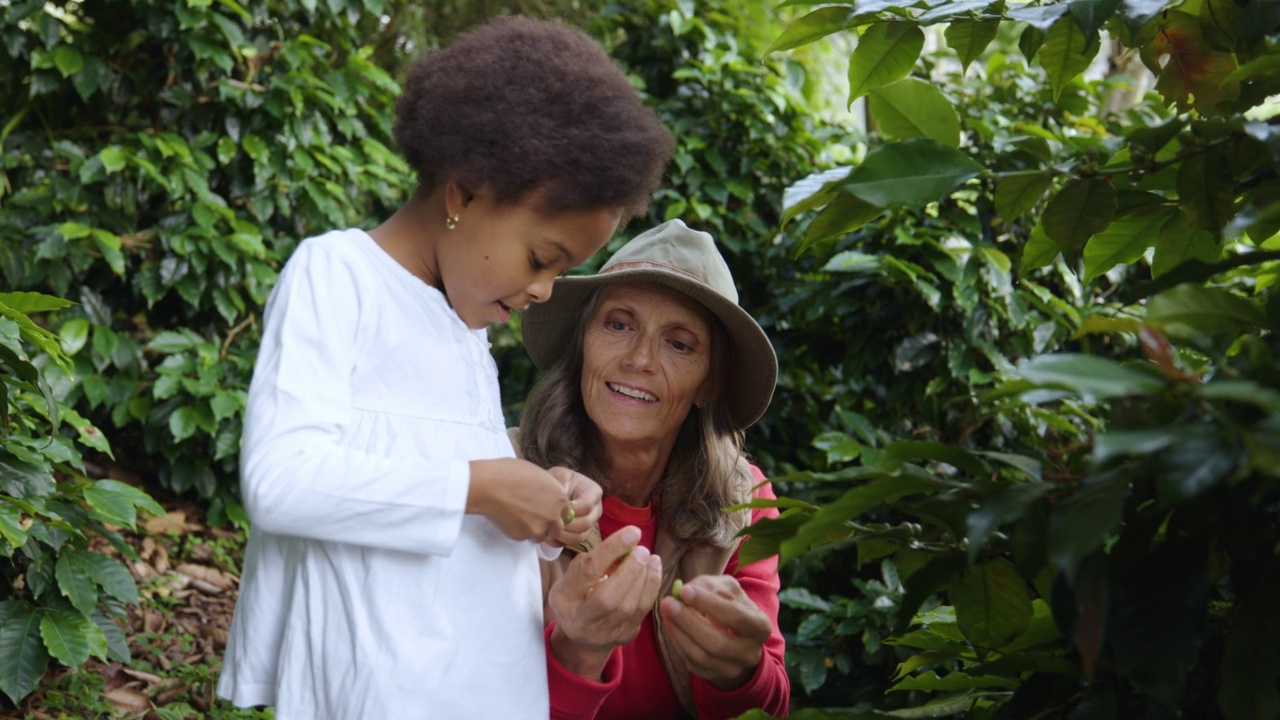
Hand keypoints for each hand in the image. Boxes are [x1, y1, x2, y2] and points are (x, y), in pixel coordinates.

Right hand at [466, 458, 568, 541]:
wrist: (490, 485)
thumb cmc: (511, 472)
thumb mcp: (539, 474)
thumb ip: (549, 489)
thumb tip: (548, 494)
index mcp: (560, 498)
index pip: (566, 513)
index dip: (555, 511)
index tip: (545, 508)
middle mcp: (553, 516)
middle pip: (557, 528)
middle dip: (548, 524)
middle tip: (533, 515)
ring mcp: (538, 528)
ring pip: (541, 535)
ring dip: (535, 529)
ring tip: (519, 516)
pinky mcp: (522, 536)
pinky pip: (524, 537)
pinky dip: (520, 531)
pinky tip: (510, 518)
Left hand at [545, 467, 602, 547]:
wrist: (552, 488)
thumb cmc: (557, 480)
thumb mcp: (558, 476)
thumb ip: (560, 487)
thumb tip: (561, 506)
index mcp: (594, 492)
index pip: (586, 506)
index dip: (570, 510)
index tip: (555, 509)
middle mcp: (595, 510)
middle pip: (585, 524)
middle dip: (565, 525)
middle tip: (548, 522)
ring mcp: (589, 524)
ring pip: (579, 537)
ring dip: (562, 536)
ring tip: (547, 529)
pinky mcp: (580, 534)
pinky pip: (572, 544)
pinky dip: (559, 542)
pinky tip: (547, 536)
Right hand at [547, 525, 662, 679]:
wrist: (581, 639)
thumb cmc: (577, 597)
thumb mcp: (573, 577)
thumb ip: (592, 561)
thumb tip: (625, 543)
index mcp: (564, 598)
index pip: (588, 571)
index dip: (612, 549)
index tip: (632, 532)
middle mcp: (581, 620)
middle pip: (608, 597)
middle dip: (630, 570)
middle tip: (642, 550)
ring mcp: (603, 633)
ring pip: (629, 607)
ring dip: (644, 578)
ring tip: (650, 557)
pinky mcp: (624, 637)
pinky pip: (642, 612)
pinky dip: (651, 587)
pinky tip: (654, 569)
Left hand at [658, 574, 771, 690]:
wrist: (737, 635)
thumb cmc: (731, 605)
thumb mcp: (727, 589)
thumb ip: (709, 586)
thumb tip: (685, 592)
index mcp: (760, 626)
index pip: (735, 616)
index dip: (708, 603)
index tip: (684, 590)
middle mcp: (750, 652)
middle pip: (717, 643)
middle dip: (688, 621)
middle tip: (668, 602)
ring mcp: (732, 669)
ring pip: (701, 656)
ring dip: (678, 632)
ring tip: (666, 611)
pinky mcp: (714, 676)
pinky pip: (692, 663)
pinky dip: (678, 643)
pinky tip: (671, 625)